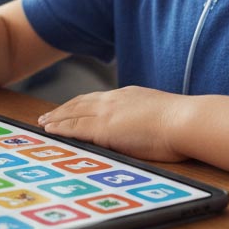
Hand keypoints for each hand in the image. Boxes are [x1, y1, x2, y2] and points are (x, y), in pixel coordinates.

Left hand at [37, 87, 187, 162]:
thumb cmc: (180, 123)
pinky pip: (75, 128)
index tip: (68, 109)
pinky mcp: (104, 128)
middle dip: (62, 110)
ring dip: (56, 119)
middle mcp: (113, 100)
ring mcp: (107, 112)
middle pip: (80, 103)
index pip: (96, 99)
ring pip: (73, 113)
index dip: (80, 104)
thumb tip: (140, 129)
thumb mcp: (157, 115)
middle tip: (47, 117)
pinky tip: (51, 132)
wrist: (185, 120)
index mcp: (127, 96)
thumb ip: (143, 119)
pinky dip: (60, 128)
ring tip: (44, 124)